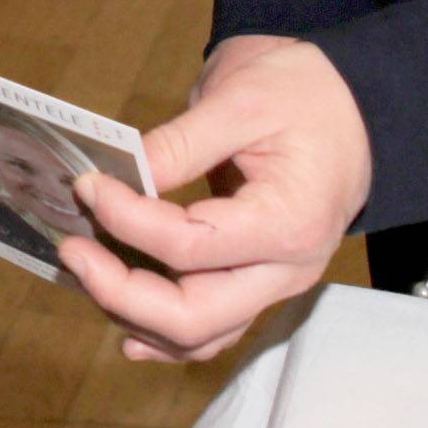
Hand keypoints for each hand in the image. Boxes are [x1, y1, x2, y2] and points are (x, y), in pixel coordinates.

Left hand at [54, 36, 370, 363]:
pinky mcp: (258, 281)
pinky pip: (211, 326)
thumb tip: (114, 177)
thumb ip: (177, 145)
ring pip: (199, 334)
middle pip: (195, 316)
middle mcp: (286, 270)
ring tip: (85, 272)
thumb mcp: (240, 100)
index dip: (128, 221)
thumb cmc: (306, 93)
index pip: (191, 246)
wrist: (355, 104)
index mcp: (289, 222)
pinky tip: (124, 326)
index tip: (87, 186)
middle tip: (72, 249)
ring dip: (135, 314)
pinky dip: (164, 332)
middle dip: (121, 292)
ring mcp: (274, 283)